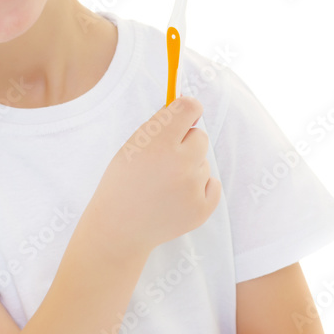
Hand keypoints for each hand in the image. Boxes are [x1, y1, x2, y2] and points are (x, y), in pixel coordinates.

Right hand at [87, 96, 221, 256]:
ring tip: (164, 186)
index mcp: (158, 143)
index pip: (189, 108)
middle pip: (200, 136)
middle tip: (165, 160)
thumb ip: (160, 125)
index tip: (184, 114)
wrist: (119, 227)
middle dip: (186, 144)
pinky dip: (199, 189)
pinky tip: (177, 197)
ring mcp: (193, 189)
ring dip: (189, 169)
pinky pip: (213, 184)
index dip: (187, 109)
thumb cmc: (124, 181)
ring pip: (204, 163)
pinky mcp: (202, 209)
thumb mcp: (132, 146)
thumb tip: (190, 106)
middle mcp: (180, 164)